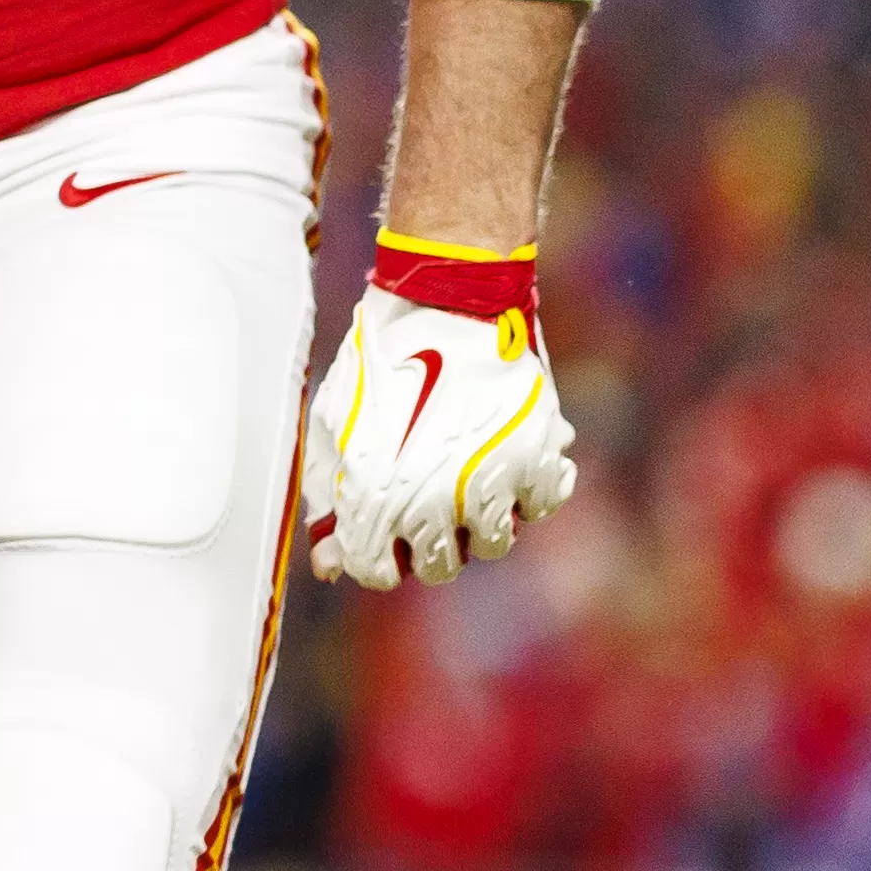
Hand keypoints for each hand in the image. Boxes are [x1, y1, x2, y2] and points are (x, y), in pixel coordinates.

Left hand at [303, 267, 576, 587]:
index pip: (375, 571)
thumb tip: (329, 563)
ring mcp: (489, 482)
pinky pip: (542, 503)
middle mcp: (433, 503)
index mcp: (373, 497)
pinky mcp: (537, 456)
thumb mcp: (333, 421)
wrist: (445, 299)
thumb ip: (328, 494)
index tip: (382, 531)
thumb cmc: (381, 356)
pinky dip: (529, 488)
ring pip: (493, 542)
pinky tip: (506, 458)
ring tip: (466, 472)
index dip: (373, 554)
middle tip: (425, 498)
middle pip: (438, 566)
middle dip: (426, 541)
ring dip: (478, 517)